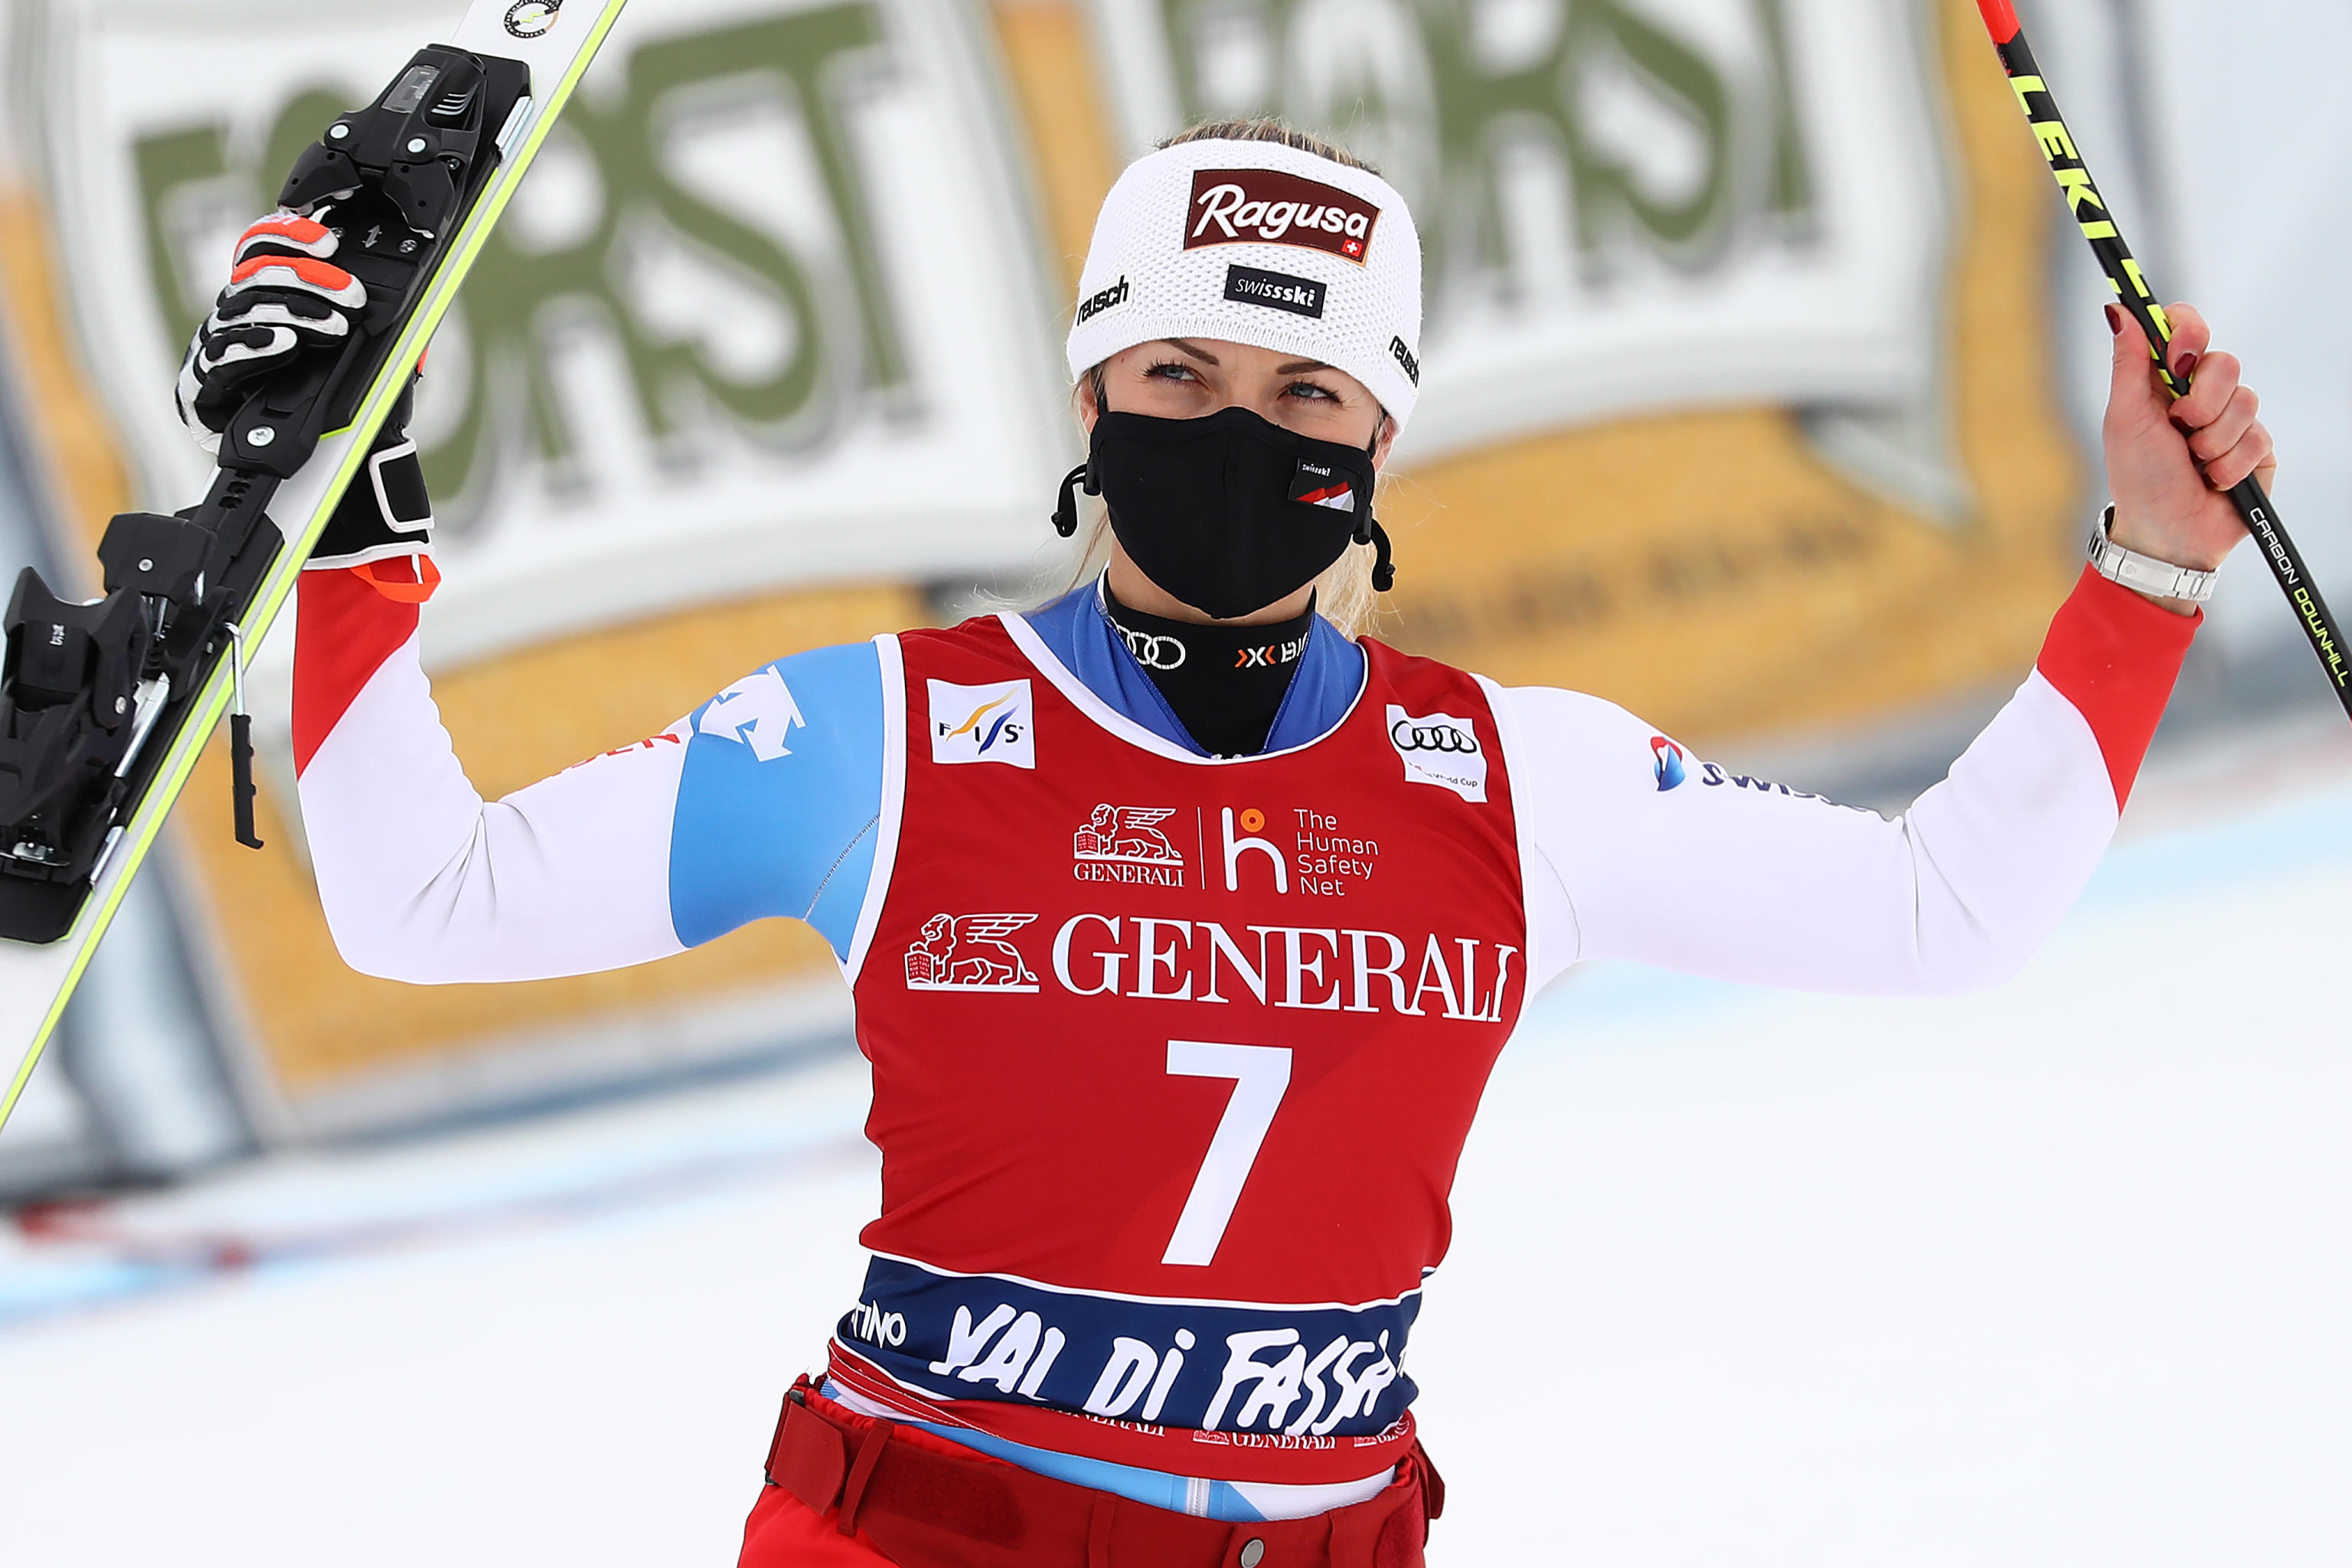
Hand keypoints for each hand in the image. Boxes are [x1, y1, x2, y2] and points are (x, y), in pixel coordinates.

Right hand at [175, 211, 365, 452]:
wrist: (275, 463)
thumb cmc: (314, 410)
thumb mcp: (354, 365)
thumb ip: (371, 336)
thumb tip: (410, 312)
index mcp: (263, 301)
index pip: (262, 249)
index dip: (289, 236)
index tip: (326, 243)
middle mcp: (234, 318)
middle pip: (257, 275)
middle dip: (309, 280)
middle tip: (352, 297)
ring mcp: (214, 348)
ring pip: (243, 311)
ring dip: (294, 313)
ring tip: (333, 327)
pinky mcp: (202, 386)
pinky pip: (222, 357)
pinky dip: (256, 347)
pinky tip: (283, 343)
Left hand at [2102, 301, 2277, 608]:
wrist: (2166, 534)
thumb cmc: (2138, 477)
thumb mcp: (2125, 419)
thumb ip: (2128, 364)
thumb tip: (2118, 309)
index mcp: (2166, 380)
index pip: (2188, 328)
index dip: (2188, 332)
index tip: (2177, 356)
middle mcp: (2202, 394)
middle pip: (2225, 363)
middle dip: (2199, 403)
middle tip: (2179, 429)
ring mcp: (2234, 420)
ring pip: (2245, 401)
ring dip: (2211, 442)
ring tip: (2193, 463)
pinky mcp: (2258, 448)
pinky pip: (2257, 438)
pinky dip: (2229, 465)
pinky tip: (2213, 482)